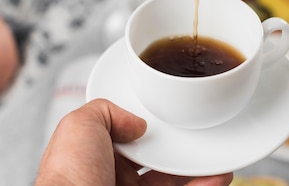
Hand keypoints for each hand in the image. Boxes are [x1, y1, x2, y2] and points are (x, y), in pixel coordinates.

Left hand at [35, 99, 233, 185]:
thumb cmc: (70, 175)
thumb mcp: (79, 125)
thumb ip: (106, 111)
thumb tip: (136, 122)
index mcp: (94, 156)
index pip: (126, 139)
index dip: (146, 130)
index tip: (168, 120)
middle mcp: (114, 178)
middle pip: (154, 161)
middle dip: (178, 150)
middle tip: (198, 138)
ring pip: (173, 181)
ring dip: (199, 169)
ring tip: (218, 158)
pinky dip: (203, 184)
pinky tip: (218, 176)